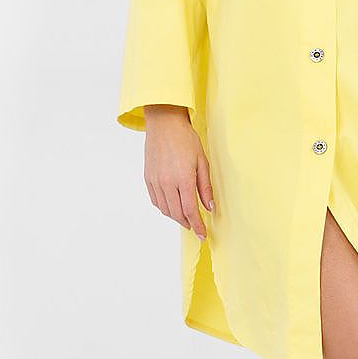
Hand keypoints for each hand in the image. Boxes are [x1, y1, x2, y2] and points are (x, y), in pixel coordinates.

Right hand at [144, 106, 213, 240]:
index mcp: (182, 178)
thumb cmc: (185, 139)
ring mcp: (155, 181)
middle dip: (188, 223)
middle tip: (196, 227)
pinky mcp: (148, 178)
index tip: (202, 234)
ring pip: (165, 209)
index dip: (197, 225)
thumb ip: (205, 187)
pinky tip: (173, 207)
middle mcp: (166, 182)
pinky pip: (156, 201)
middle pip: (177, 213)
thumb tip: (209, 207)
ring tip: (186, 218)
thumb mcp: (202, 162)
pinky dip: (165, 208)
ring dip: (176, 217)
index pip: (190, 210)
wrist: (164, 124)